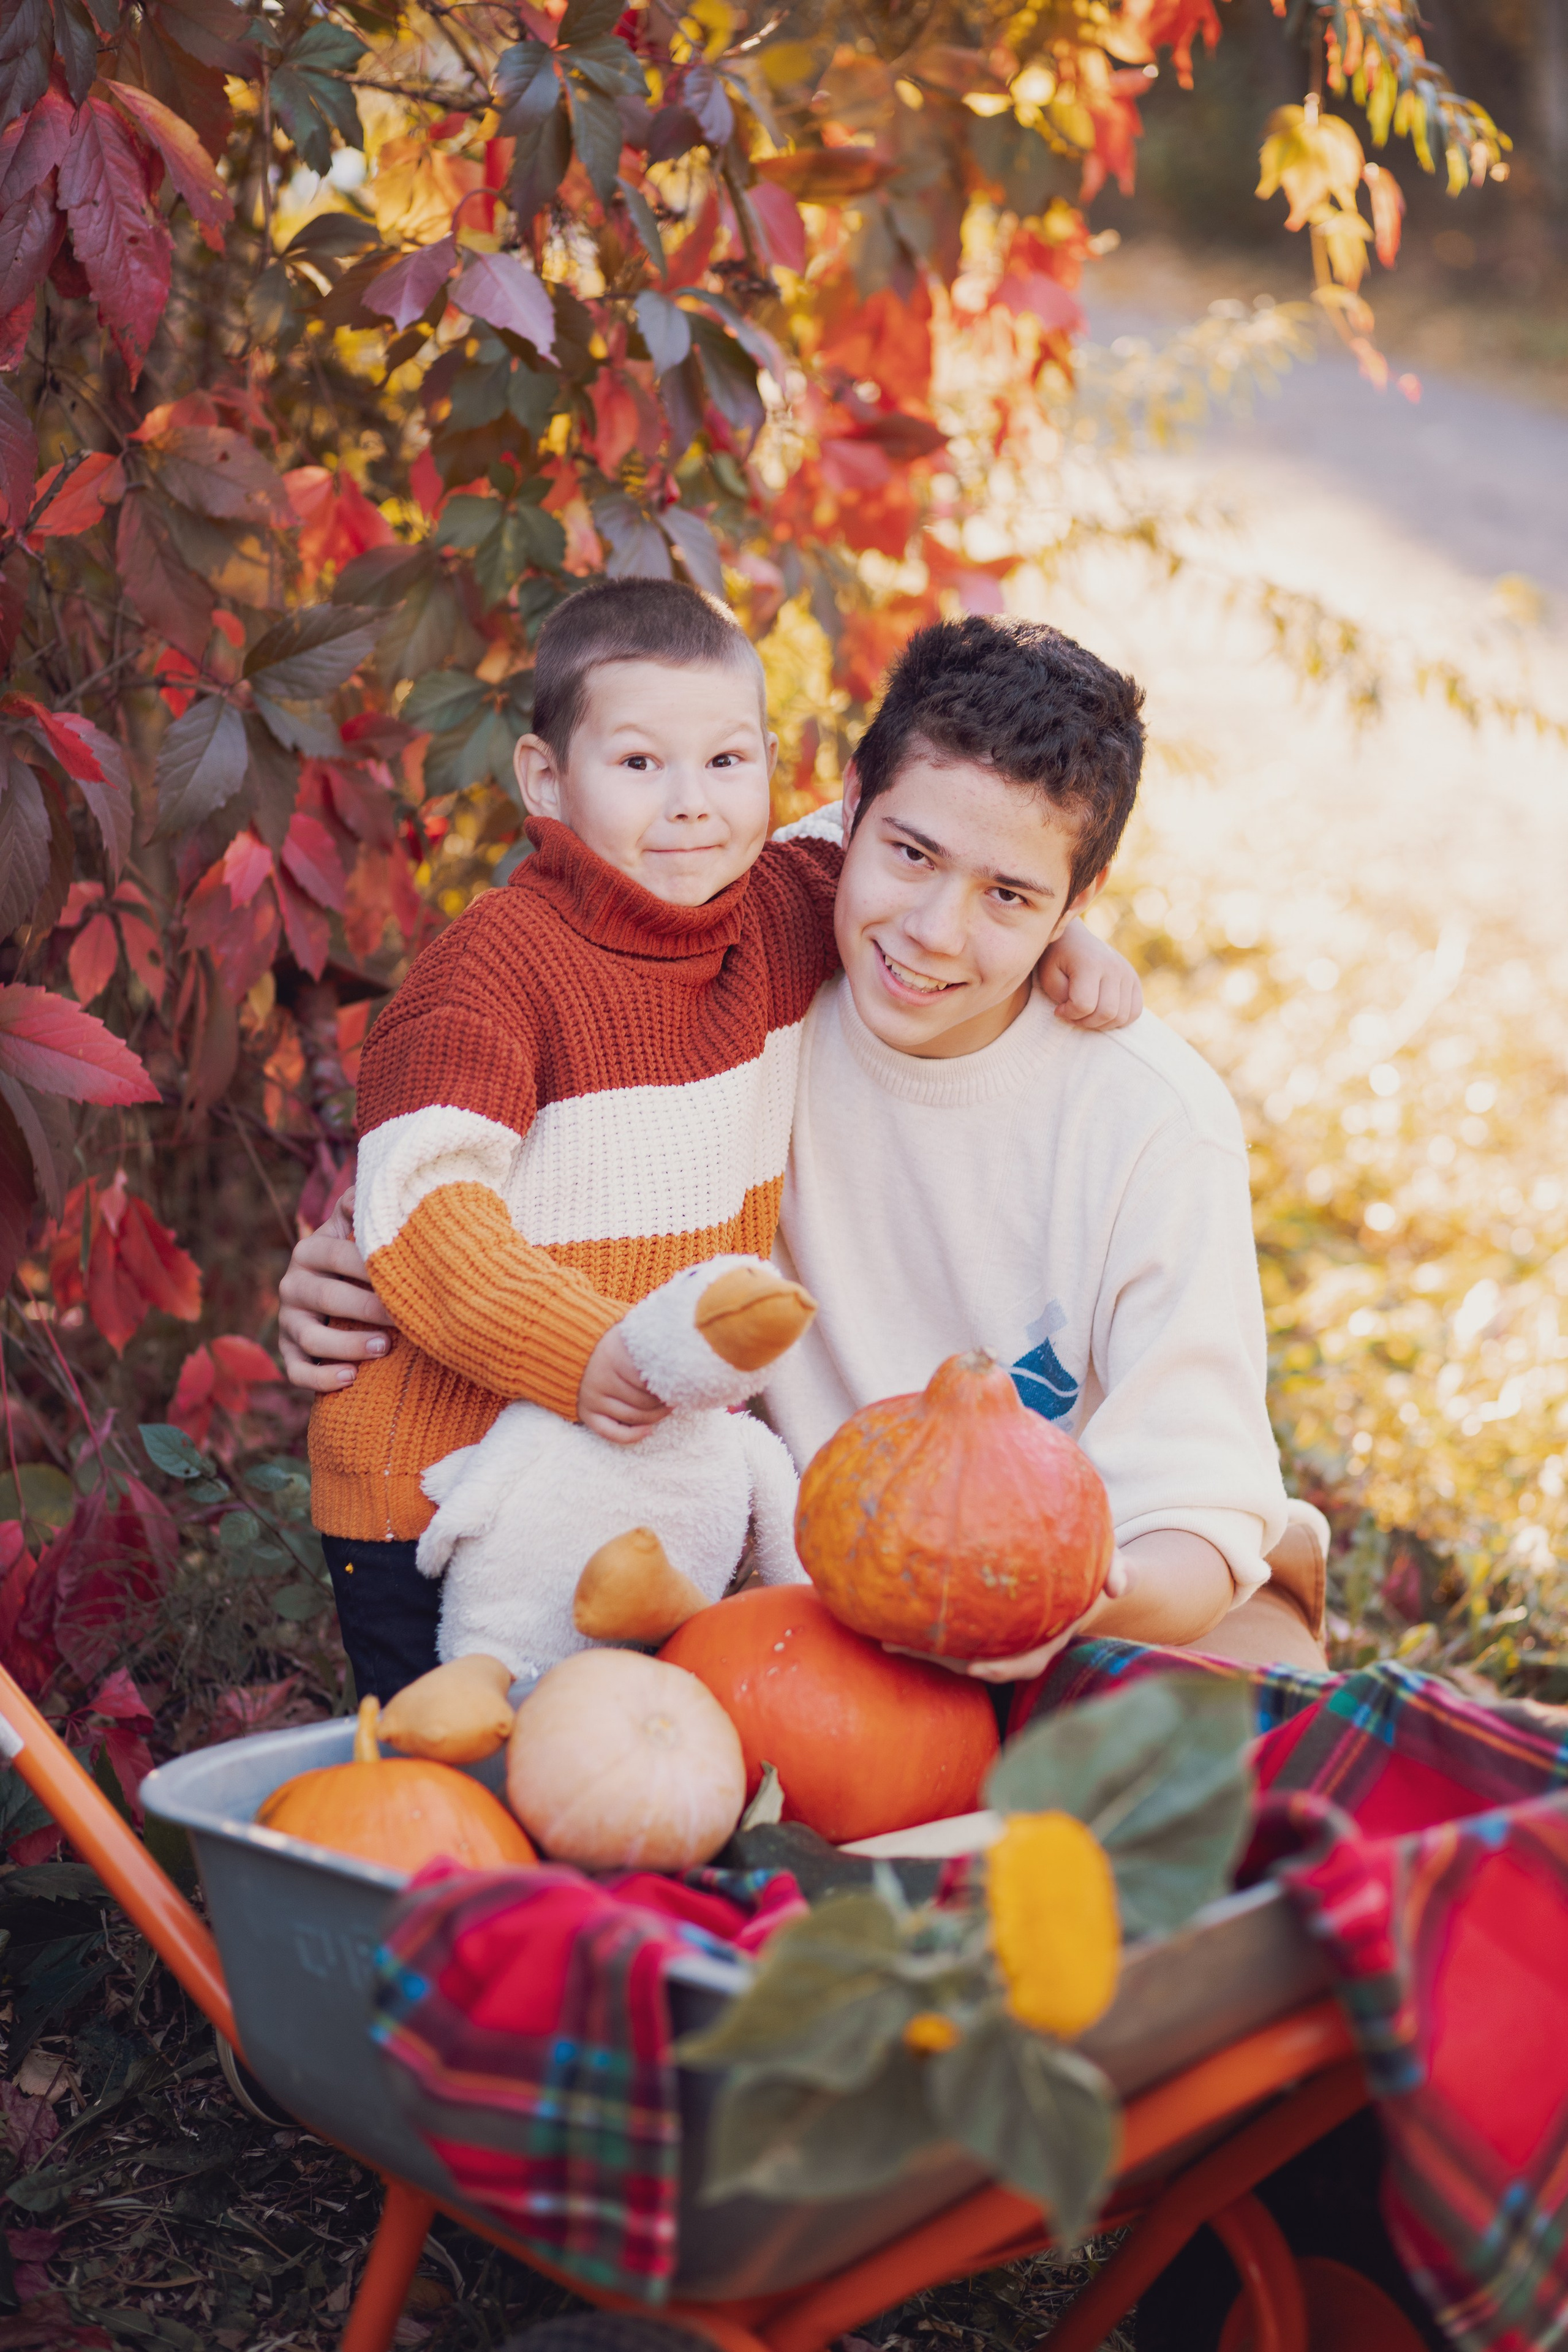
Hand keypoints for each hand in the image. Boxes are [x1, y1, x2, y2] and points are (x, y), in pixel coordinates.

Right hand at [277, 1189, 394, 1392]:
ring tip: (385, 1349)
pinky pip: (297, 1372)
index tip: (410, 1278)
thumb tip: (363, 1190)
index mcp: (309, 1250)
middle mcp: (292, 1285)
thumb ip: (359, 1207)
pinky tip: (351, 1378)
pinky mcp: (288, 1353)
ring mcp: (288, 1322)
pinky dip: (322, 1378)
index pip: (339, 1256)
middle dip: (368, 1309)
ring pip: (311, 1339)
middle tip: (404, 1319)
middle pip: (327, 1299)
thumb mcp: (354, 1228)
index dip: (373, 1267)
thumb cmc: (357, 1258)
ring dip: (349, 1346)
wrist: (337, 1289)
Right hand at [578, 1323, 670, 1444]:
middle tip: (677, 1396)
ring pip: (634, 1417)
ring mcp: (592, 1399)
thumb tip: (682, 1343)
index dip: (670, 1384)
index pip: (650, 1380)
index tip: (681, 1382)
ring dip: (655, 1416)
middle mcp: (601, 1379)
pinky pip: (611, 1433)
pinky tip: (648, 1430)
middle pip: (645, 1401)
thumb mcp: (628, 1332)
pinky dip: (632, 1436)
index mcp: (614, 1356)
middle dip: (665, 1401)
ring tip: (668, 1408)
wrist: (568, 1343)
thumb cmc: (610, 1339)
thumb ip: (650, 1339)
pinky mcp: (586, 1413)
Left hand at [887, 1553, 1131, 1682]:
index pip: (1026, 1662)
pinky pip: (953, 1624)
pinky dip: (924, 1623)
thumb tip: (1121, 1586)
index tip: (975, 1667)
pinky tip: (890, 1609)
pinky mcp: (982, 1619)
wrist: (1084, 1570)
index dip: (1003, 1668)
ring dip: (920, 1645)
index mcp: (1048, 1637)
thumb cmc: (1096, 1567)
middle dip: (940, 1659)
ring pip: (956, 1645)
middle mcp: (1019, 1641)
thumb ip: (1119, 1570)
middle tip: (901, 1647)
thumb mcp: (1114, 1564)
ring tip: (882, 1636)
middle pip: (977, 1657)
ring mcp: (998, 1632)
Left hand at [1039, 917, 1142, 1031]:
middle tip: (1071, 1015)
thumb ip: (1061, 995)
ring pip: (1122, 1016)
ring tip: (1085, 1014)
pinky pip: (1134, 1012)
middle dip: (1085, 1022)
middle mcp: (1114, 967)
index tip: (1058, 1010)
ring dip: (1101, 1024)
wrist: (1074, 938)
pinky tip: (1101, 1014)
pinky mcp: (1134, 980)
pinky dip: (1119, 1020)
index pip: (1084, 1005)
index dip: (1068, 1014)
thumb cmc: (1057, 958)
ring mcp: (1127, 973)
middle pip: (1106, 1013)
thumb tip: (1080, 1012)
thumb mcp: (1047, 974)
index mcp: (1090, 963)